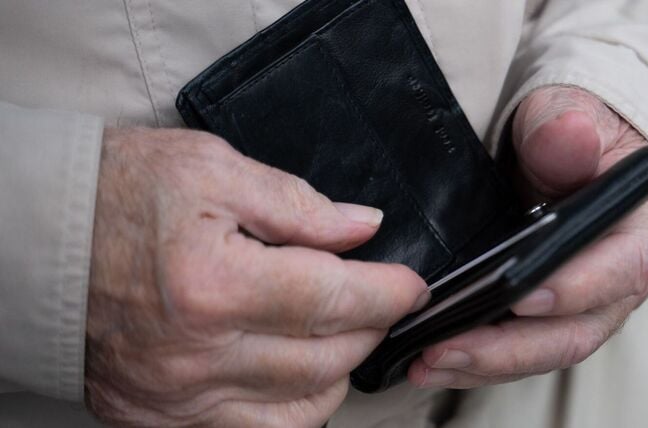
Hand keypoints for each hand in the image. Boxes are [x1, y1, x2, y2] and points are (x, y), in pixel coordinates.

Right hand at [85, 128, 427, 426]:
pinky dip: (295, 406)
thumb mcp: (211, 170)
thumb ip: (298, 204)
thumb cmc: (117, 195)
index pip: (334, 299)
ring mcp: (179, 397)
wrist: (37, 241)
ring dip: (339, 368)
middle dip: (371, 325)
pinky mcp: (163, 419)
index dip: (389, 292)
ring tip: (336, 328)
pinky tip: (297, 369)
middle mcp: (197, 354)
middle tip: (375, 296)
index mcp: (212, 284)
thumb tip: (363, 228)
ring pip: (303, 407)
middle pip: (327, 356)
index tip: (410, 285)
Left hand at [408, 86, 647, 387]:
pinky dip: (480, 360)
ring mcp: (592, 304)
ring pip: (546, 350)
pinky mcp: (557, 317)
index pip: (625, 267)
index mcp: (646, 224)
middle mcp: (626, 277)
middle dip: (511, 348)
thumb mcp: (572, 111)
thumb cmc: (579, 128)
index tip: (520, 297)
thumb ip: (567, 127)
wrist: (572, 144)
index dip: (576, 288)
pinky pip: (524, 350)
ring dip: (486, 364)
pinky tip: (434, 361)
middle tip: (448, 348)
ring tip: (426, 364)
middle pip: (578, 330)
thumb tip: (569, 135)